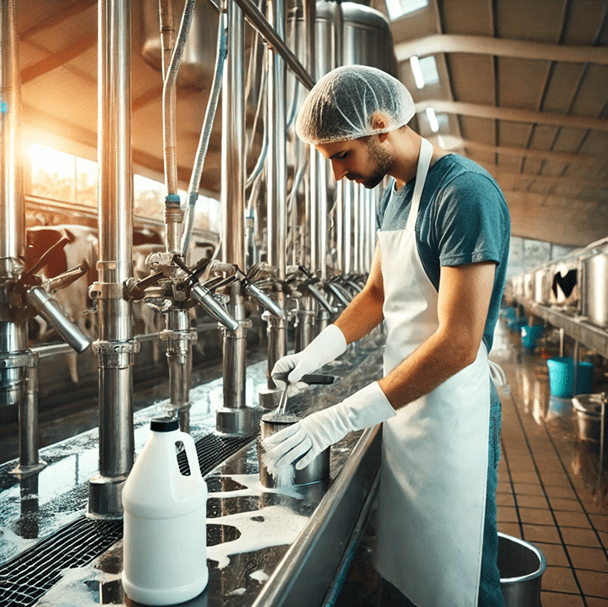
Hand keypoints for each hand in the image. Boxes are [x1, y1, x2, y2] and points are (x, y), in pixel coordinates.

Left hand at [262, 382, 394, 469]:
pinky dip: (304, 461)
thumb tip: (295, 433)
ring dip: (287, 458)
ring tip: (280, 464)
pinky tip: (298, 466)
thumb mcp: (311, 419)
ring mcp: (312, 439)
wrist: (341, 417)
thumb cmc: (327, 418)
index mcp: (302, 424)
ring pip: (297, 450)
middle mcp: (305, 432)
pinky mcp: (321, 445)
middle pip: (288, 443)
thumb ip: (303, 427)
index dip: (275, 438)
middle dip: (278, 451)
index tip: (267, 443)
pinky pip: (310, 454)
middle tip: (270, 457)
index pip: (285, 432)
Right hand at [272, 324, 346, 392]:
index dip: (281, 384)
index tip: (290, 386)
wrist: (316, 359)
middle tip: (299, 387)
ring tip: (304, 383)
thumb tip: (290, 381)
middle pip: (281, 384)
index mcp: (281, 364)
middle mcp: (282, 370)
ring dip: (295, 388)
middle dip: (290, 387)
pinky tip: (304, 383)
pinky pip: (292, 387)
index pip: (275, 378)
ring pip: (287, 387)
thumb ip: (296, 374)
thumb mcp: (304, 366)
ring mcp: (286, 375)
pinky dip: (298, 387)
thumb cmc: (309, 360)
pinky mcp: (292, 378)